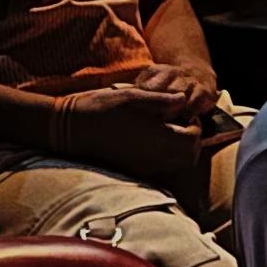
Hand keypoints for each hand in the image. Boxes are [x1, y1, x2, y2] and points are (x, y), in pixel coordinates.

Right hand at [49, 83, 214, 175]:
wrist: (71, 130)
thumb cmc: (101, 108)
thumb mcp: (132, 96)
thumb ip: (161, 99)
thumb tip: (183, 99)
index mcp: (156, 138)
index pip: (193, 140)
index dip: (194, 126)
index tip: (184, 113)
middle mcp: (153, 157)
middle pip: (189, 157)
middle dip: (191, 141)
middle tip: (181, 124)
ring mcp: (143, 167)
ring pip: (176, 165)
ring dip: (179, 150)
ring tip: (167, 130)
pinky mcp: (133, 170)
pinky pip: (160, 167)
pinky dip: (165, 156)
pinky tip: (151, 139)